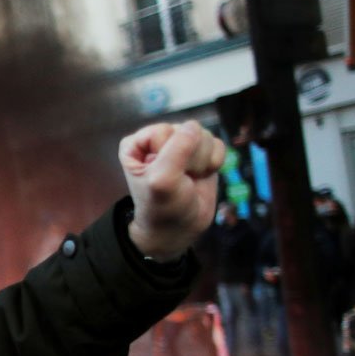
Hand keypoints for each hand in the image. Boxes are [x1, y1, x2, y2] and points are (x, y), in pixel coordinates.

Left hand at [119, 120, 225, 261]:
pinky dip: (214, 163)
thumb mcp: (163, 181)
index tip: (165, 174)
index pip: (163, 131)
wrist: (180, 228)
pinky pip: (217, 144)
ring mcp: (181, 144)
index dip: (169, 154)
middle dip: (190, 158)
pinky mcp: (201, 152)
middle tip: (181, 179)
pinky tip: (202, 175)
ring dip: (202, 162)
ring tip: (190, 178)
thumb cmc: (163, 207)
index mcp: (137, 144)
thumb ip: (177, 151)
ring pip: (205, 136)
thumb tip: (194, 127)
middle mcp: (158, 140)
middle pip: (187, 131)